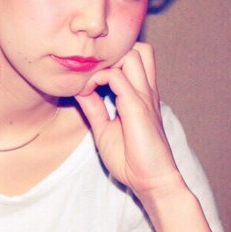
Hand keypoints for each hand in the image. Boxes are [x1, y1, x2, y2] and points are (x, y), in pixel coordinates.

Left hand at [74, 42, 182, 200]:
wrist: (151, 183)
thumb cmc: (131, 160)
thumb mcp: (104, 128)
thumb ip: (94, 107)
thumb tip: (79, 89)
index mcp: (141, 94)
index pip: (134, 58)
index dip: (110, 59)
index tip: (88, 77)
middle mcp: (145, 90)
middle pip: (137, 48)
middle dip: (113, 53)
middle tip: (93, 71)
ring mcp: (143, 96)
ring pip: (131, 54)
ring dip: (108, 62)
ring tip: (92, 80)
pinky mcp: (137, 106)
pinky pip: (116, 77)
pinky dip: (98, 78)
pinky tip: (88, 91)